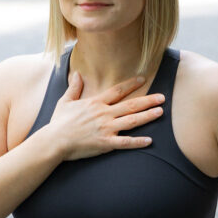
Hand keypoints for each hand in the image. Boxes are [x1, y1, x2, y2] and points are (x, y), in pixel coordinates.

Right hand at [49, 72, 163, 160]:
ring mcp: (106, 128)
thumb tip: (77, 74)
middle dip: (148, 100)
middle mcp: (104, 114)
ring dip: (147, 116)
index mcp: (95, 103)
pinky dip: (138, 142)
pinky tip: (149, 141)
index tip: (143, 79)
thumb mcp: (65, 102)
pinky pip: (125, 143)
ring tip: (160, 112)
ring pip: (132, 121)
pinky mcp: (105, 143)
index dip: (131, 84)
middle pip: (130, 105)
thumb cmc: (58, 123)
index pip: (117, 91)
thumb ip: (74, 88)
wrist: (54, 141)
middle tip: (162, 97)